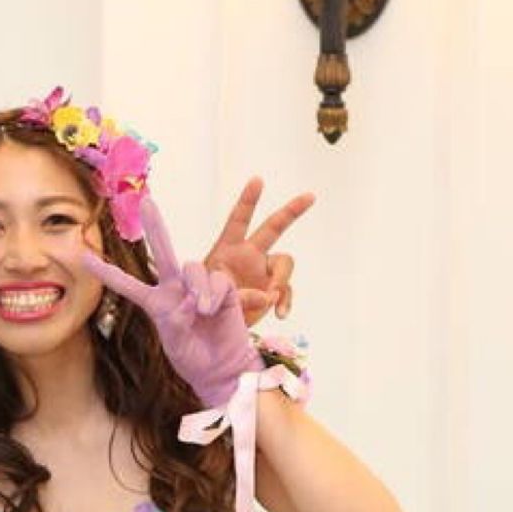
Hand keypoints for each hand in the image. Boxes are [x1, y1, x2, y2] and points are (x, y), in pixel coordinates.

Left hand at [82, 198, 260, 406]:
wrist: (221, 370)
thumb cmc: (194, 360)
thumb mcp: (174, 345)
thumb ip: (175, 321)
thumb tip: (189, 301)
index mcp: (157, 303)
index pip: (127, 284)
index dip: (107, 272)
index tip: (83, 257)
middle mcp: (176, 289)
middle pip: (163, 251)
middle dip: (156, 225)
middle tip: (147, 200)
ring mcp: (199, 288)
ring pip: (192, 266)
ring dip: (196, 286)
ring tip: (201, 310)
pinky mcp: (222, 289)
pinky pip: (216, 280)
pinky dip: (213, 294)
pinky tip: (210, 310)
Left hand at [204, 178, 313, 323]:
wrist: (209, 330)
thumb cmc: (202, 309)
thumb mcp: (210, 299)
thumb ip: (237, 295)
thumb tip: (266, 296)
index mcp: (227, 250)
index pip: (238, 220)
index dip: (248, 200)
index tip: (257, 180)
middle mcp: (248, 256)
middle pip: (273, 227)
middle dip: (292, 211)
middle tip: (310, 196)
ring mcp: (262, 273)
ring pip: (285, 264)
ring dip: (282, 280)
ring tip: (271, 300)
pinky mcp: (270, 292)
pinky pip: (286, 291)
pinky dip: (285, 302)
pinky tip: (279, 314)